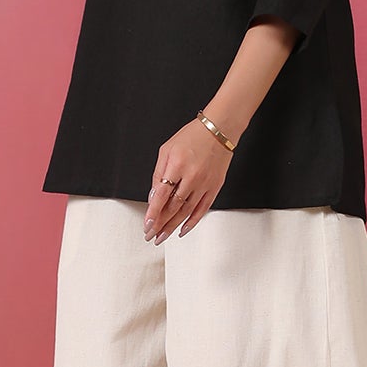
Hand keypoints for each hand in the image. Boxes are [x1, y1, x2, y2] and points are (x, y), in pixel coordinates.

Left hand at [144, 116, 235, 242]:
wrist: (219, 130)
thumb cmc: (193, 136)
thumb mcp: (166, 149)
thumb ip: (158, 173)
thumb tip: (153, 195)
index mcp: (177, 164)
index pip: (161, 195)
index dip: (153, 213)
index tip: (147, 225)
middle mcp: (192, 176)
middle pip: (173, 207)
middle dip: (160, 224)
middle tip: (151, 235)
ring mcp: (204, 183)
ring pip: (186, 211)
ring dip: (173, 226)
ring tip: (163, 236)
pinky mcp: (214, 187)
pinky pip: (203, 209)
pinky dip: (192, 222)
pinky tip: (183, 230)